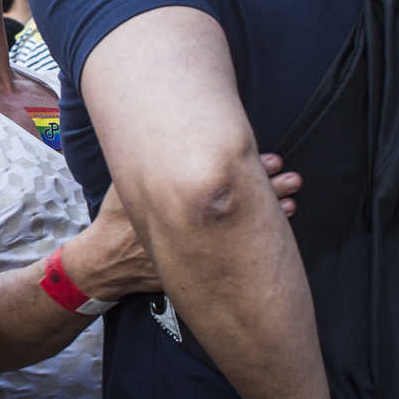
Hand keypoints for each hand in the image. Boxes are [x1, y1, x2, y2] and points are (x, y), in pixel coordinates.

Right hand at [71, 155, 301, 298]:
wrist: (105, 265)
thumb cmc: (114, 221)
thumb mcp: (127, 185)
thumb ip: (150, 163)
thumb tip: (168, 131)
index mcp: (179, 198)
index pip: (227, 178)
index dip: (254, 168)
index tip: (273, 160)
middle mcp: (195, 225)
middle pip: (243, 202)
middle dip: (271, 190)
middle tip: (293, 179)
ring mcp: (201, 249)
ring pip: (246, 229)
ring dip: (270, 216)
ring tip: (293, 203)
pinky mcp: (202, 267)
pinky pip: (237, 250)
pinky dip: (255, 242)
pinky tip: (273, 235)